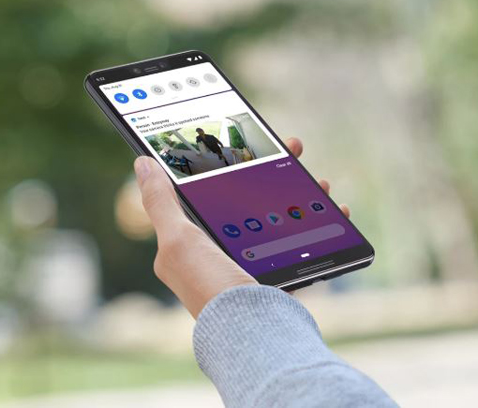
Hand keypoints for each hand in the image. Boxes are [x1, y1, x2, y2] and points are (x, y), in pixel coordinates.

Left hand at [134, 137, 349, 317]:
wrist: (257, 338)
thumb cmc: (214, 291)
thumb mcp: (179, 242)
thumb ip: (160, 203)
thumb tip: (141, 162)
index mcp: (189, 245)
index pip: (207, 190)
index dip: (227, 160)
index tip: (250, 139)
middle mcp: (217, 255)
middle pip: (247, 198)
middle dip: (274, 170)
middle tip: (295, 148)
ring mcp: (250, 265)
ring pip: (279, 215)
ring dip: (302, 191)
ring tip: (320, 178)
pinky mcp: (279, 278)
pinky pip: (302, 241)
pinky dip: (321, 222)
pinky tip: (335, 208)